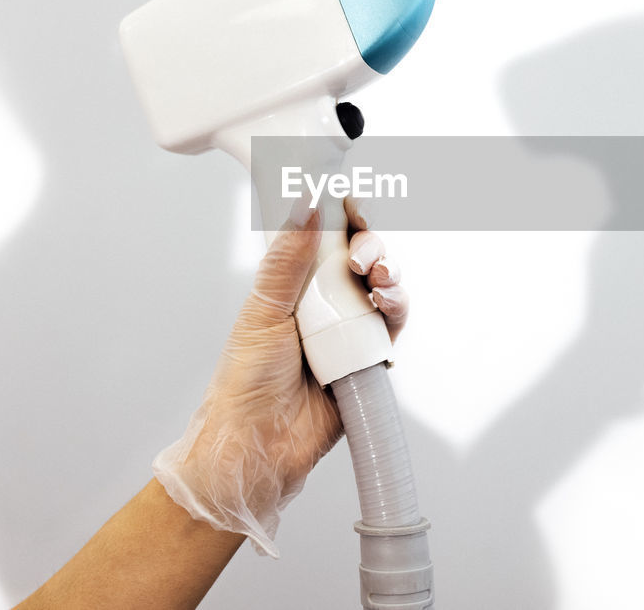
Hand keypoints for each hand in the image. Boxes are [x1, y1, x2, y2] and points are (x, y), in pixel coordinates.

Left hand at [152, 210, 408, 557]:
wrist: (259, 444)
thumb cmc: (245, 383)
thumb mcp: (263, 311)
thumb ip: (287, 259)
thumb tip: (306, 206)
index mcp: (293, 283)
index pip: (326, 236)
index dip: (343, 214)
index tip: (350, 199)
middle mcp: (324, 301)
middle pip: (361, 255)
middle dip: (369, 244)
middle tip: (360, 253)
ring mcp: (349, 327)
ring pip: (383, 285)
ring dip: (388, 272)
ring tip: (378, 278)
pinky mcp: (369, 356)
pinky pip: (393, 325)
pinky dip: (397, 307)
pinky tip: (387, 302)